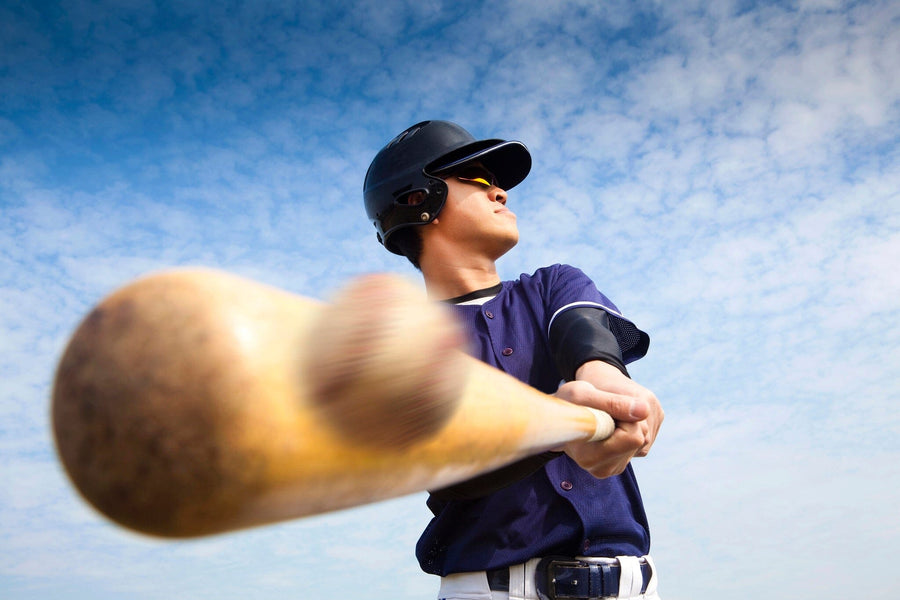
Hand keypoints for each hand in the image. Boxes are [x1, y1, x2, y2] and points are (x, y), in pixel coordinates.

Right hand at [554, 361, 663, 477]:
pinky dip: (632, 427)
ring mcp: (614, 467)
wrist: (562, 415)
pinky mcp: (622, 462)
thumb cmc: (567, 402)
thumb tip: (644, 410)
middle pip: (641, 437)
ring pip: (645, 438)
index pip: (633, 437)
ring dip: (630, 422)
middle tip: (603, 412)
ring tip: (605, 418)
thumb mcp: (582, 393)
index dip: (624, 415)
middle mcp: (603, 469)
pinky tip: (612, 425)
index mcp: (590, 457)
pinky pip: (644, 440)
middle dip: (628, 419)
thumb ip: (612, 402)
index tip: (604, 408)